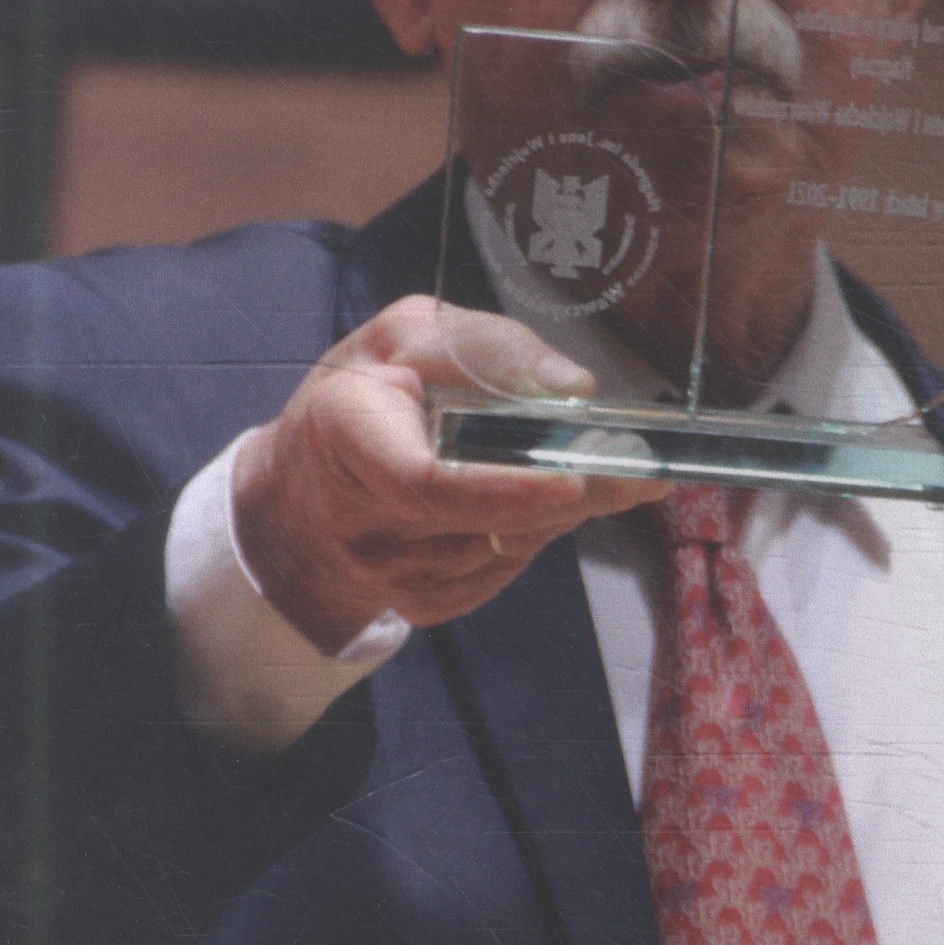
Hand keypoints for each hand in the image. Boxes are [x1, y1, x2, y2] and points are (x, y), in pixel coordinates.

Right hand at [230, 295, 670, 653]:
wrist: (299, 498)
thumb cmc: (359, 398)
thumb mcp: (404, 338)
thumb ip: (486, 349)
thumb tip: (574, 388)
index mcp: (349, 440)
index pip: (428, 485)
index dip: (506, 488)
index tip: (574, 477)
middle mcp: (366, 525)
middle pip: (492, 523)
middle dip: (576, 492)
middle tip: (644, 467)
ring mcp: (395, 577)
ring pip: (514, 546)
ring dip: (561, 507)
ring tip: (587, 467)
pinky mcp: (425, 606)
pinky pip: (506, 568)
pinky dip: (533, 531)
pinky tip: (529, 498)